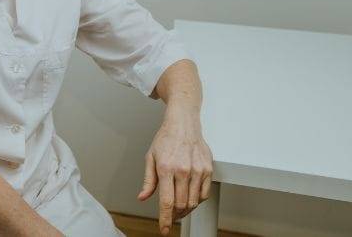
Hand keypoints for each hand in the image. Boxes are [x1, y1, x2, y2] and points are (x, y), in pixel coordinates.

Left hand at [138, 108, 213, 234]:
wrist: (183, 124)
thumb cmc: (166, 139)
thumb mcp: (150, 158)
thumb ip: (148, 180)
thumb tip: (143, 197)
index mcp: (166, 168)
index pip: (167, 202)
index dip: (165, 219)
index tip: (164, 229)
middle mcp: (183, 170)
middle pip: (181, 205)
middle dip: (175, 215)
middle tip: (170, 216)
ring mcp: (198, 171)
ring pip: (194, 202)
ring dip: (185, 210)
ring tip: (179, 209)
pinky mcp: (208, 170)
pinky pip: (204, 194)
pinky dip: (197, 201)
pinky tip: (190, 198)